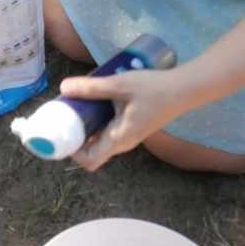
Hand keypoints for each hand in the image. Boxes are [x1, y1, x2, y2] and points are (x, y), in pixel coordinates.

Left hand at [63, 65, 193, 170]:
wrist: (185, 88)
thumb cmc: (155, 89)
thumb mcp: (120, 84)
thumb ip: (92, 87)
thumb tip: (64, 87)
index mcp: (119, 139)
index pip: (89, 160)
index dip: (70, 150)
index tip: (59, 131)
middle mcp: (122, 143)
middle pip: (91, 149)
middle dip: (73, 134)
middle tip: (62, 112)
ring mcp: (128, 135)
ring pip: (99, 138)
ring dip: (84, 125)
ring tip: (75, 103)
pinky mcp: (132, 126)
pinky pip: (107, 129)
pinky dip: (96, 119)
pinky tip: (93, 99)